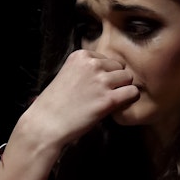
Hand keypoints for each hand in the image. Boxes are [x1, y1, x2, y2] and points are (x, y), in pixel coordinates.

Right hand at [0, 50, 138, 179]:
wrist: (46, 124)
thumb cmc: (55, 104)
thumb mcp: (67, 75)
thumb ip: (86, 70)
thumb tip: (108, 71)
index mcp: (81, 56)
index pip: (106, 59)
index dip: (104, 74)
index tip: (94, 86)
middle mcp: (92, 64)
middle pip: (119, 67)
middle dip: (115, 80)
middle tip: (104, 95)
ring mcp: (101, 81)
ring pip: (128, 78)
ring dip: (122, 89)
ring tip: (110, 101)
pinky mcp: (108, 99)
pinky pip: (132, 93)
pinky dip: (129, 99)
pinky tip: (119, 106)